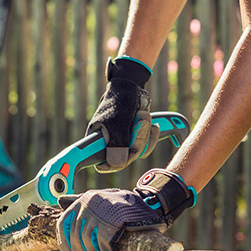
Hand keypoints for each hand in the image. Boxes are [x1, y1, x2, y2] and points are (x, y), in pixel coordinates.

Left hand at [57, 168, 195, 250]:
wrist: (151, 204)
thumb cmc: (124, 206)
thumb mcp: (102, 198)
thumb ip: (82, 201)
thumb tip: (59, 201)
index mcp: (83, 199)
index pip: (63, 225)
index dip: (65, 247)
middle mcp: (88, 203)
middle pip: (76, 238)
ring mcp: (99, 212)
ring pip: (87, 244)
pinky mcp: (112, 222)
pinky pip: (103, 247)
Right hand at [88, 57, 154, 171]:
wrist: (132, 85)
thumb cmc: (120, 99)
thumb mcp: (118, 121)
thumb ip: (117, 143)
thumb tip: (116, 165)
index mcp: (98, 140)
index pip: (101, 163)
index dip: (111, 164)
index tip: (121, 158)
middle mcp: (110, 144)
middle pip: (125, 159)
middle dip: (137, 140)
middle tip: (140, 122)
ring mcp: (123, 142)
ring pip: (138, 153)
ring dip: (145, 134)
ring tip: (143, 115)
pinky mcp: (135, 138)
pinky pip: (146, 146)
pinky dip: (151, 134)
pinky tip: (152, 123)